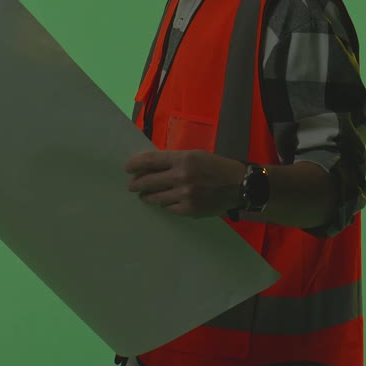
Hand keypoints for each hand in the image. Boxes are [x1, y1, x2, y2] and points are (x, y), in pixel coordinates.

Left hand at [125, 149, 246, 217]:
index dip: (135, 164)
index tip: (128, 168)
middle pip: (149, 181)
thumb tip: (151, 168)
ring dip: (147, 196)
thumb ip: (174, 160)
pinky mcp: (189, 210)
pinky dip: (164, 205)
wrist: (238, 185)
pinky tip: (163, 203)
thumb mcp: (195, 155)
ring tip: (145, 196)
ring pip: (156, 197)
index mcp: (183, 159)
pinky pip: (168, 208)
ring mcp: (184, 195)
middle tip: (132, 185)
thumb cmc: (216, 166)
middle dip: (137, 183)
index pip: (151, 160)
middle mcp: (181, 177)